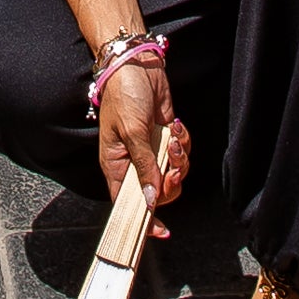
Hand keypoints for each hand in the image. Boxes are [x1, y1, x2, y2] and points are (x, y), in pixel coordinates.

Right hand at [95, 52, 190, 211]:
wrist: (137, 65)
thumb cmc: (123, 96)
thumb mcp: (132, 132)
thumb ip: (143, 166)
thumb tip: (150, 199)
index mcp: (115, 166)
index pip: (127, 203)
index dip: (144, 220)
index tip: (160, 232)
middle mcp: (133, 163)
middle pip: (157, 193)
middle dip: (171, 183)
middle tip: (174, 167)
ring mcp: (151, 151)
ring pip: (173, 174)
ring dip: (179, 158)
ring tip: (173, 138)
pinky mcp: (165, 138)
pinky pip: (181, 153)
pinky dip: (183, 142)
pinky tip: (175, 125)